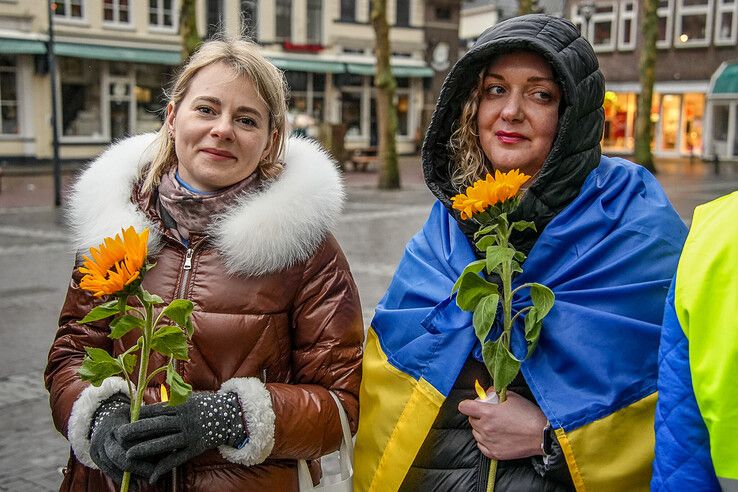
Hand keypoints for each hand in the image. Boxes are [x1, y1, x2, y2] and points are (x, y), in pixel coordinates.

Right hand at [89, 394, 153, 483]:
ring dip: (129, 476)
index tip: (159, 452)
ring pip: (112, 465)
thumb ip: (149, 421)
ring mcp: (97, 447)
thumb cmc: (127, 416)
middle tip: (153, 473)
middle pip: (119, 455)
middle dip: (137, 466)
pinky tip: (134, 486)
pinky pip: (107, 471)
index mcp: (116, 424)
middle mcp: (104, 436)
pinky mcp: (94, 456)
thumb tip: (169, 429)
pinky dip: (121, 479)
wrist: (102, 417)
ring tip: (145, 483)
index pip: (127, 436)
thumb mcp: (136, 413)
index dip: (142, 445)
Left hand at [118, 392, 246, 482]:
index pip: (156, 410)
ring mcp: (189, 435)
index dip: (139, 414)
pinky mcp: (194, 448)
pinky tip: (152, 476)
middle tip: (119, 434)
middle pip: (157, 425)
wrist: (231, 415)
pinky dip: (164, 467)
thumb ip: (171, 403)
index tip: (123, 417)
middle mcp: (184, 420)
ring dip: (146, 449)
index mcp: (181, 405)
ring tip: (129, 455)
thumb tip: (148, 408)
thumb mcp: (190, 398)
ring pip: (164, 443)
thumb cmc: (207, 405)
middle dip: (136, 430)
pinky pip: (176, 459)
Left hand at [458, 389, 546, 460]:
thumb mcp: (513, 397)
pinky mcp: (494, 453)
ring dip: (481, 428)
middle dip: (477, 416)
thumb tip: (487, 393)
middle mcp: (485, 428)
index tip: (472, 405)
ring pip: (476, 433)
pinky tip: (495, 437)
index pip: (464, 407)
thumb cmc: (529, 415)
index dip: (468, 404)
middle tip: (490, 415)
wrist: (542, 436)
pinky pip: (481, 446)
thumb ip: (496, 393)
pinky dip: (485, 441)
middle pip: (471, 420)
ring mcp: (489, 442)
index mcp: (488, 413)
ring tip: (495, 426)